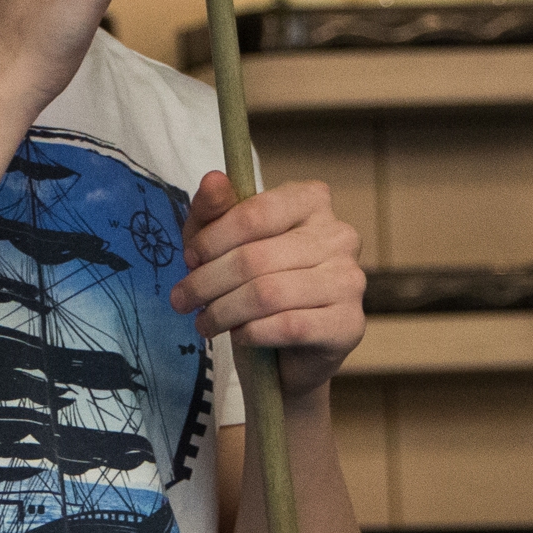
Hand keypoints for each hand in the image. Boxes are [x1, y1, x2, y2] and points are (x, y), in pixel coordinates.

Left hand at [172, 172, 365, 397]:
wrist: (287, 353)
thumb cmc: (254, 286)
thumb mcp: (221, 243)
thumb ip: (214, 210)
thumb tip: (213, 179)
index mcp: (312, 202)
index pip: (255, 213)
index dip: (213, 238)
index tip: (189, 258)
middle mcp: (340, 235)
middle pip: (256, 257)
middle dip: (207, 282)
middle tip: (181, 300)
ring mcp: (350, 280)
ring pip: (268, 294)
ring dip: (223, 312)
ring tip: (204, 323)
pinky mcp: (349, 323)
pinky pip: (288, 326)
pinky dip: (252, 334)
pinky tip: (239, 336)